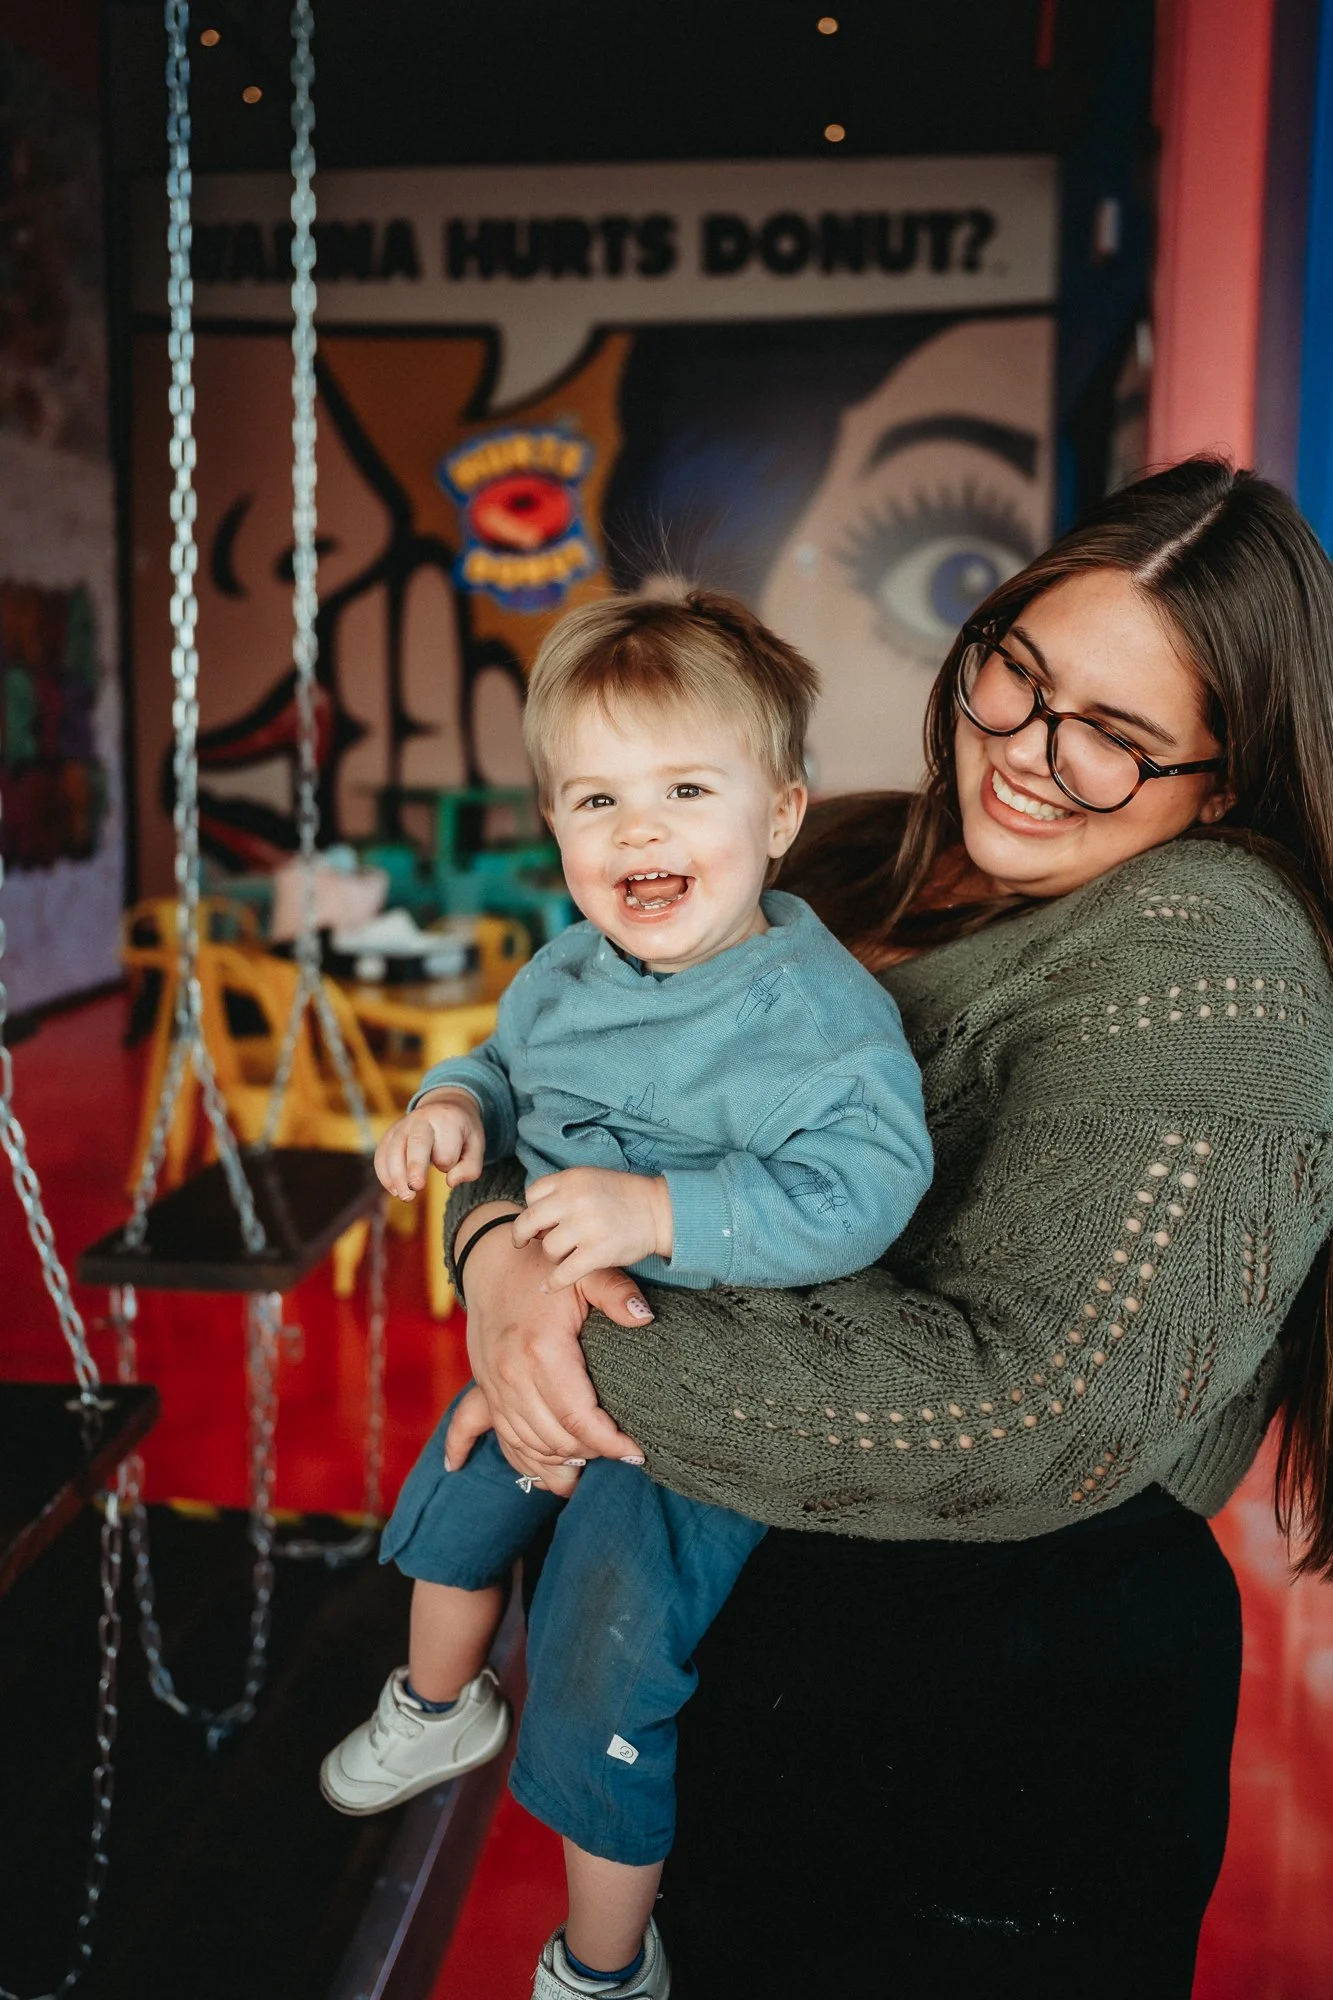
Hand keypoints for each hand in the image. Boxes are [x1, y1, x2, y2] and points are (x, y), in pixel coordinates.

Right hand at [374, 1088, 483, 1200]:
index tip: (450, 1164)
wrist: (445, 1106)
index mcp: (447, 1120)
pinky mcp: (390, 1134)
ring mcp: (402, 1125)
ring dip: (396, 1176)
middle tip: (416, 1188)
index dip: (448, 1164)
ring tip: (406, 1197)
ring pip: (393, 1150)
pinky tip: (394, 1190)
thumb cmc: (461, 1132)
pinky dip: (384, 1174)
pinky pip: (381, 1154)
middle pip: (416, 1142)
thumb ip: (470, 1167)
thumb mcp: (476, 1145)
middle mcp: (422, 1119)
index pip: (445, 1150)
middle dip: (414, 1167)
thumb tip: (451, 1182)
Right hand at [444, 1203, 651, 1492]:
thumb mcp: (587, 1270)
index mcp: (541, 1348)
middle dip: (590, 1454)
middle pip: (554, 1438)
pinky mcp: (485, 1388)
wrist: (489, 1260)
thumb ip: (617, 1292)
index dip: (609, 1442)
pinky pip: (502, 1437)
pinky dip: (526, 1458)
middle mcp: (512, 1373)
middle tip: (621, 1453)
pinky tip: (547, 1474)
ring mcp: (494, 1384)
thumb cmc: (544, 1267)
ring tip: (593, 1466)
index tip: (636, 1452)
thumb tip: (644, 1317)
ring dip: (560, 1463)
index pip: (578, 1416)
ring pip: (527, 1444)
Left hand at [511, 1167, 671, 1289]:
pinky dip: (553, 1282)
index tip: (540, 1220)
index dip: (533, 1209)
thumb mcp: (590, 1179)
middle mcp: (574, 1200)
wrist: (659, 1210)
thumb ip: (563, 1193)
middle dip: (523, 1234)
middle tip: (523, 1242)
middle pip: (529, 1221)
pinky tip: (547, 1287)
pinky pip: (564, 1273)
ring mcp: (586, 1226)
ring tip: (565, 1254)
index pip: (532, 1194)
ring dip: (552, 1255)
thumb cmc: (624, 1197)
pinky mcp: (597, 1252)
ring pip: (548, 1248)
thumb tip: (535, 1222)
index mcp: (571, 1179)